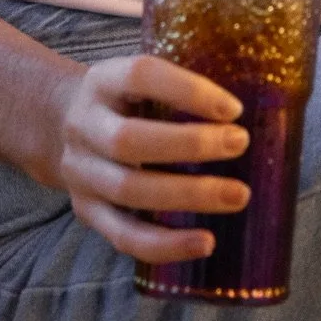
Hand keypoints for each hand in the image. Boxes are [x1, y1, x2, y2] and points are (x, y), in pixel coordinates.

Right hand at [43, 52, 250, 264]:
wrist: (59, 125)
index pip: (141, 76)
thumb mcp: (139, 79)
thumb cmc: (126, 100)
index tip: (233, 108)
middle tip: (241, 143)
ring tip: (238, 197)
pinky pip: (124, 236)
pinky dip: (166, 245)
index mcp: (103, 81)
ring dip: (188, 196)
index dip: (187, 90)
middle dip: (190, 145)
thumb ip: (180, 85)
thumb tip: (262, 97)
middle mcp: (84, 125)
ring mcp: (80, 172)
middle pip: (128, 140)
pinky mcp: (87, 211)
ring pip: (129, 191)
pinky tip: (205, 243)